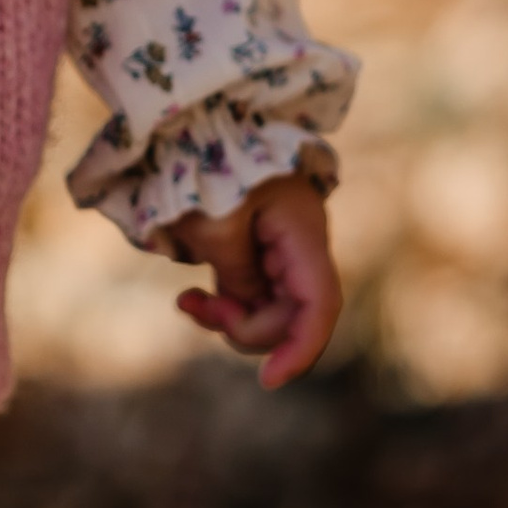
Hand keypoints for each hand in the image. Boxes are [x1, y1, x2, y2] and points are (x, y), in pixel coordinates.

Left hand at [169, 172, 340, 388]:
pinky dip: (224, 306)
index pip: (320, 306)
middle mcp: (300, 249)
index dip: (301, 349)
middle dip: (246, 328)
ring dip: (230, 320)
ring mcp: (281, 255)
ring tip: (187, 301)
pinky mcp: (258, 257)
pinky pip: (251, 299)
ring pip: (270, 314)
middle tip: (194, 305)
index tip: (268, 381)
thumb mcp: (215, 225)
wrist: (194, 126)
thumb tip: (248, 307)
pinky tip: (191, 299)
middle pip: (293, 318)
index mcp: (302, 235)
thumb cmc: (202, 167)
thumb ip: (239, 276)